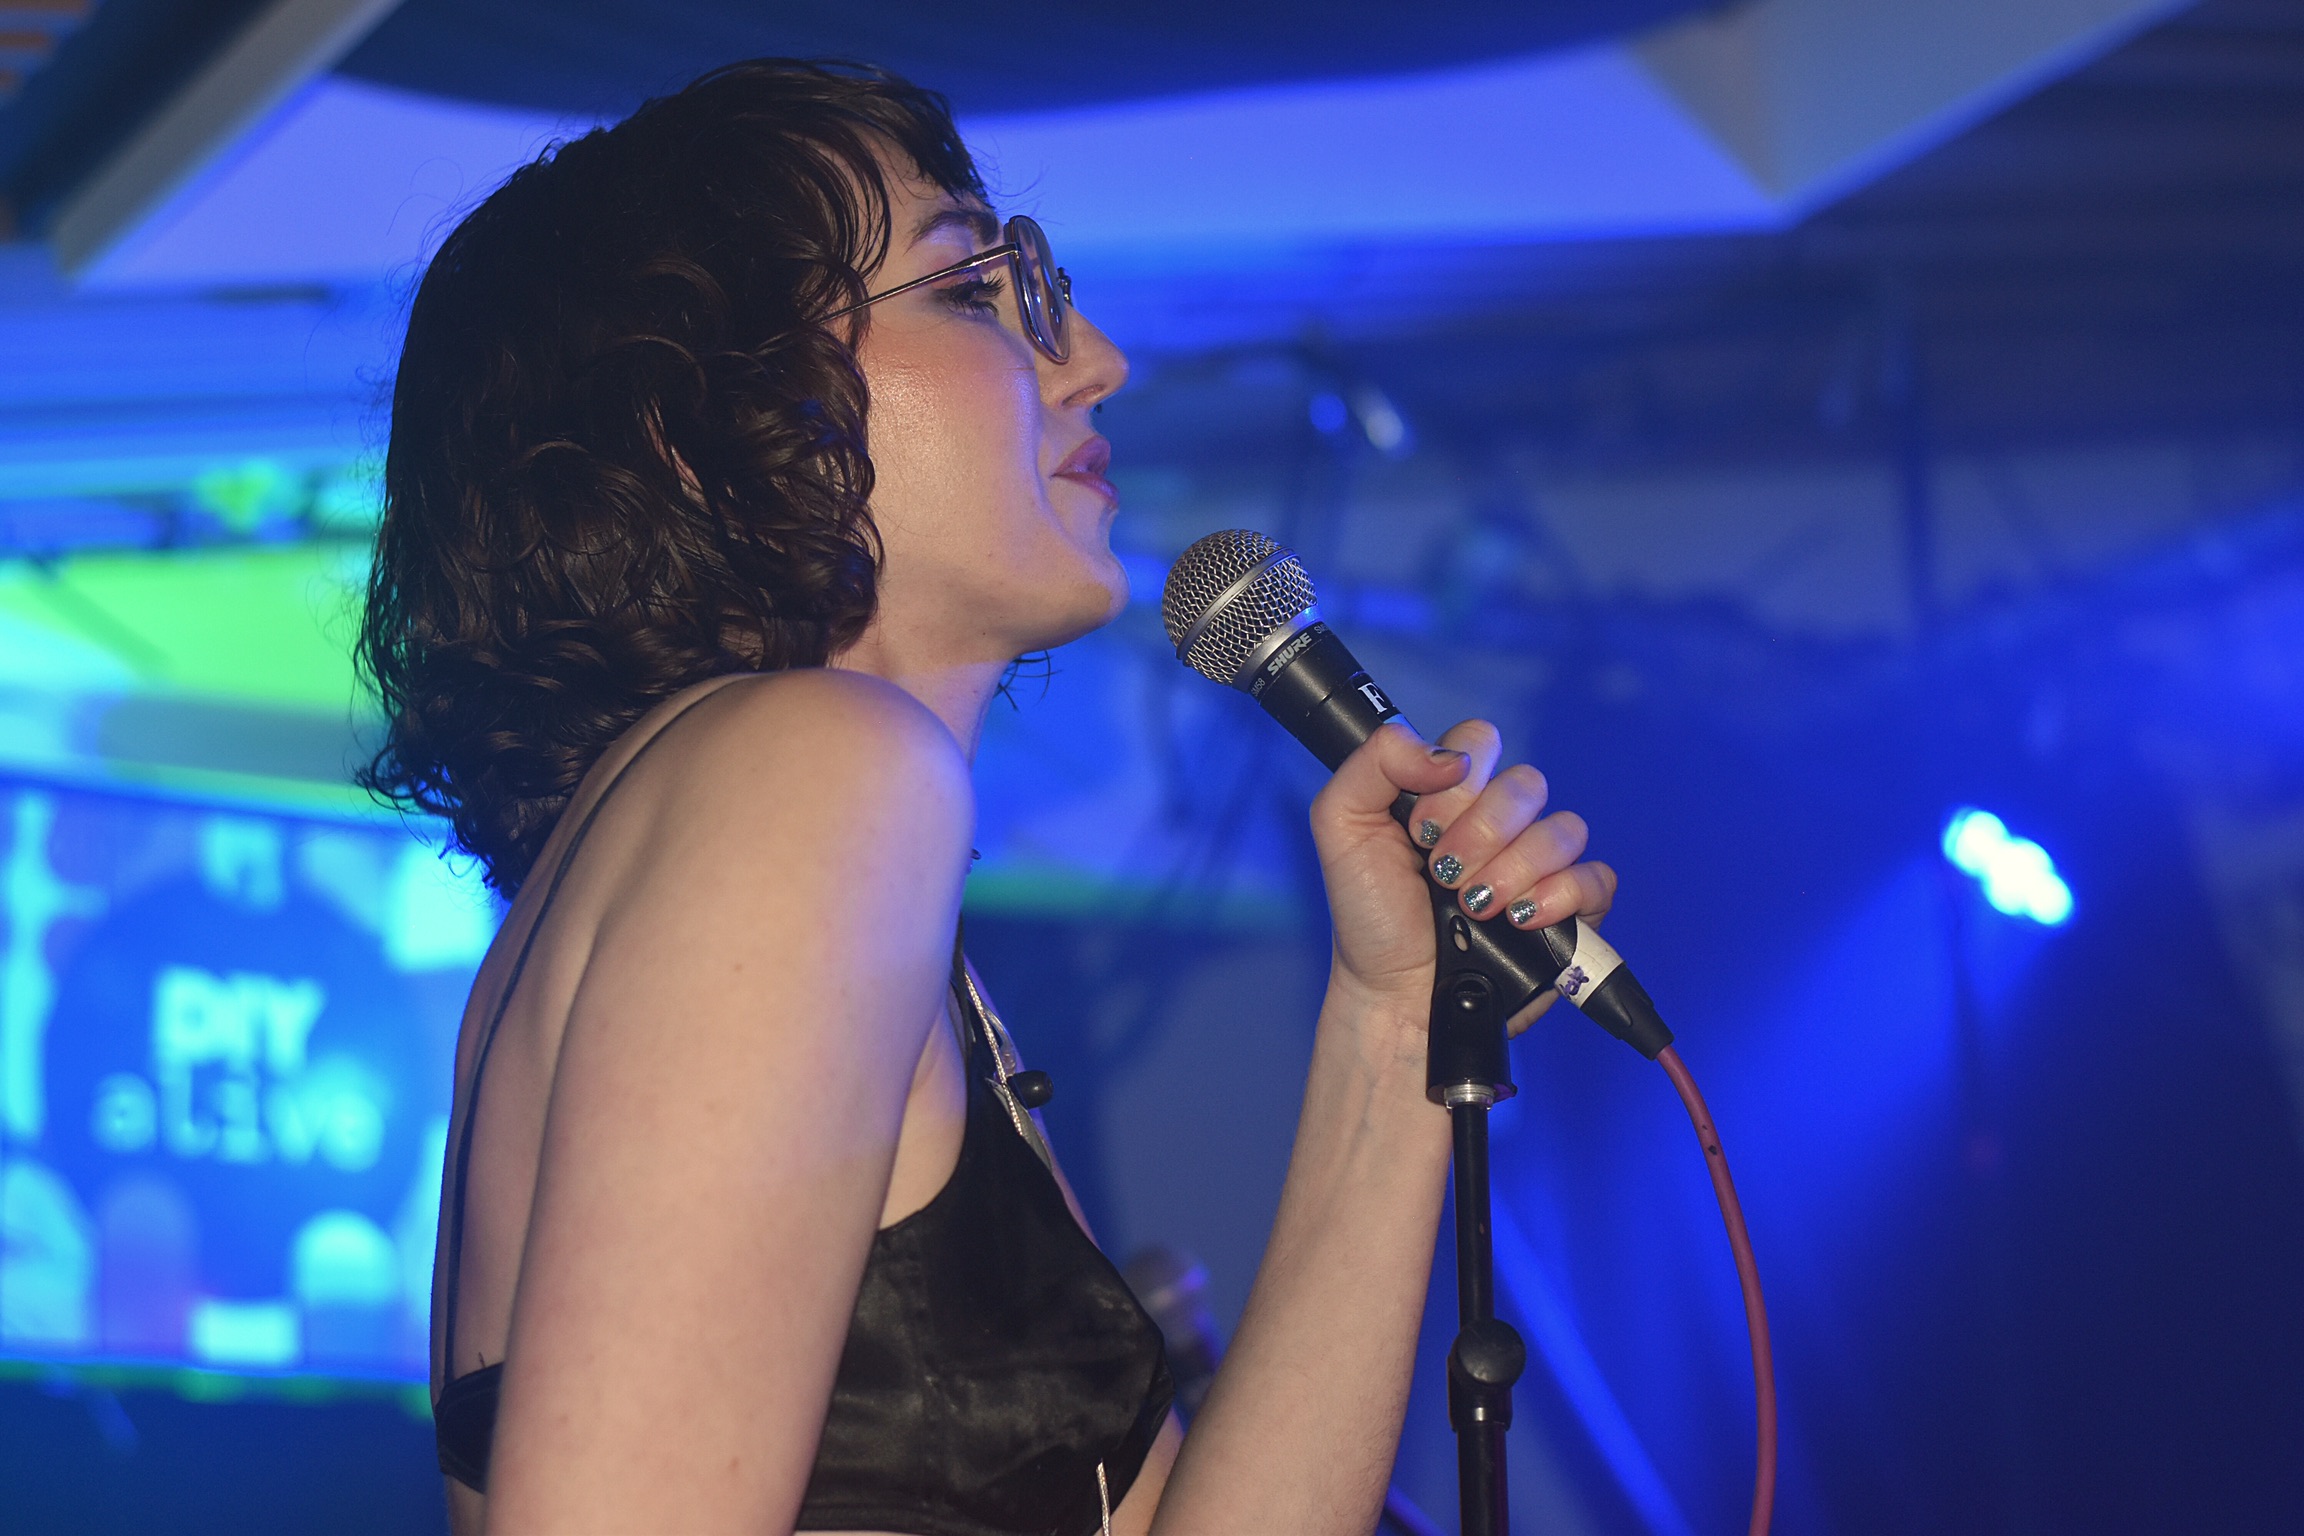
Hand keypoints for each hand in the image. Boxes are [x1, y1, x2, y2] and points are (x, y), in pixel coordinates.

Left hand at [1310, 720, 1617, 1040]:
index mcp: (1451, 795)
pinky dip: (1561, 895)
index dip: (1456, 781)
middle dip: (1479, 833)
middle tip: (1443, 874)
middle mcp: (1499, 824)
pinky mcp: (1570, 911)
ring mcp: (1537, 866)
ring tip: (1475, 906)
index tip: (1420, 829)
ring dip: (1514, 868)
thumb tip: (1449, 755)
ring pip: (1564, 829)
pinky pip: (1597, 877)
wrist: (1395, 996)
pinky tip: (1521, 919)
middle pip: (1526, 784)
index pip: (1481, 743)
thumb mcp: (1342, 825)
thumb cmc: (1370, 916)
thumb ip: (1377, 760)